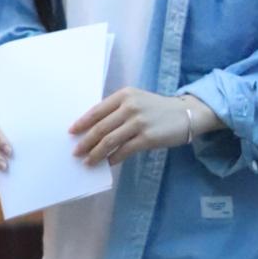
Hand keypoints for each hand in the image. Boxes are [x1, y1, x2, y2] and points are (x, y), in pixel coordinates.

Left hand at [70, 88, 214, 165]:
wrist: (185, 114)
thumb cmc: (156, 109)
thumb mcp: (136, 101)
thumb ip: (117, 110)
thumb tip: (93, 128)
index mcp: (124, 95)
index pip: (97, 110)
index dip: (82, 122)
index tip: (71, 132)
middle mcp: (130, 106)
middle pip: (101, 127)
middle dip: (86, 141)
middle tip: (76, 152)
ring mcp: (139, 122)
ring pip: (110, 140)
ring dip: (96, 153)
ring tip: (88, 161)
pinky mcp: (148, 138)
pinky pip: (124, 150)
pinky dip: (113, 158)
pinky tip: (108, 163)